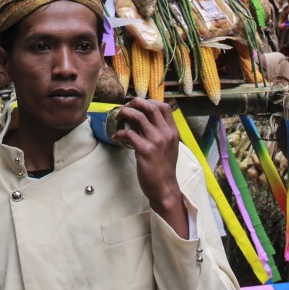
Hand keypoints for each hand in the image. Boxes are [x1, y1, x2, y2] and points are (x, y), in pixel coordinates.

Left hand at [111, 99, 186, 234]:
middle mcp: (166, 134)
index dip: (148, 101)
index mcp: (172, 131)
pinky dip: (119, 132)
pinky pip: (129, 134)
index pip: (163, 106)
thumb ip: (159, 132)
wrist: (164, 187)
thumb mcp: (168, 146)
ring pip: (138, 117)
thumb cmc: (164, 167)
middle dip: (134, 103)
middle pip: (150, 107)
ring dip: (124, 114)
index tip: (137, 106)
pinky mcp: (145, 151)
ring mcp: (156, 142)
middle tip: (124, 108)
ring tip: (117, 119)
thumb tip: (142, 119)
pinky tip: (116, 136)